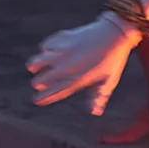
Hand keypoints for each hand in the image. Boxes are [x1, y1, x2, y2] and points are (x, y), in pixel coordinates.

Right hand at [27, 13, 142, 114]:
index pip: (54, 93)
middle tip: (38, 84)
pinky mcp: (62, 38)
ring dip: (35, 65)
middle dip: (38, 83)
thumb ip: (99, 97)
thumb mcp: (108, 81)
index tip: (37, 101)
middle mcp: (66, 67)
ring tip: (34, 67)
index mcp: (77, 80)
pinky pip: (46, 45)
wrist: (114, 34)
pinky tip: (48, 50)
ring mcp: (62, 52)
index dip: (44, 98)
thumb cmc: (113, 60)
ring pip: (38, 62)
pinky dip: (45, 49)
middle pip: (42, 80)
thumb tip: (95, 113)